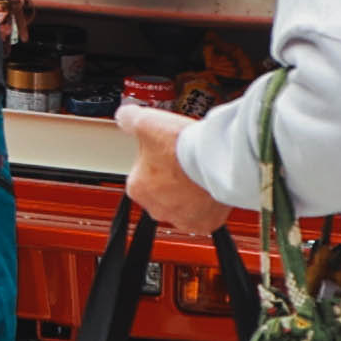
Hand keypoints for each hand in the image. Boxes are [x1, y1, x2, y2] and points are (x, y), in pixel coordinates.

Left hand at [116, 100, 235, 239]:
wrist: (217, 159)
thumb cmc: (183, 146)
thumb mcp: (146, 121)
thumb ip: (129, 118)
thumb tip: (124, 116)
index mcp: (137, 188)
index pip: (140, 176)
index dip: (154, 161)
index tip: (166, 151)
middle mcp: (156, 208)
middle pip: (161, 192)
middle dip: (171, 179)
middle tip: (183, 161)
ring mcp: (181, 218)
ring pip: (181, 205)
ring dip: (188, 192)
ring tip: (198, 172)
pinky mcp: (204, 224)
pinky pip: (202, 216)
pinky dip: (207, 205)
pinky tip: (208, 187)